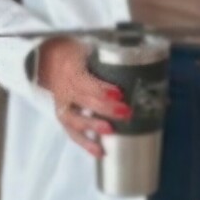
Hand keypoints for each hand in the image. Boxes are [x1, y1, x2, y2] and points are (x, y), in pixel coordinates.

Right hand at [35, 37, 131, 159]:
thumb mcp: (90, 47)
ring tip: (109, 132)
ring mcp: (62, 103)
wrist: (48, 59)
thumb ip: (113, 58)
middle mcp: (64, 87)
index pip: (85, 80)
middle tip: (126, 112)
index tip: (119, 94)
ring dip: (92, 126)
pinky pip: (71, 131)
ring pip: (74, 118)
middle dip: (105, 108)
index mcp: (71, 67)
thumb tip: (151, 72)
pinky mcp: (63, 115)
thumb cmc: (77, 54)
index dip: (101, 88)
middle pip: (84, 100)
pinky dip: (85, 143)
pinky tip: (99, 152)